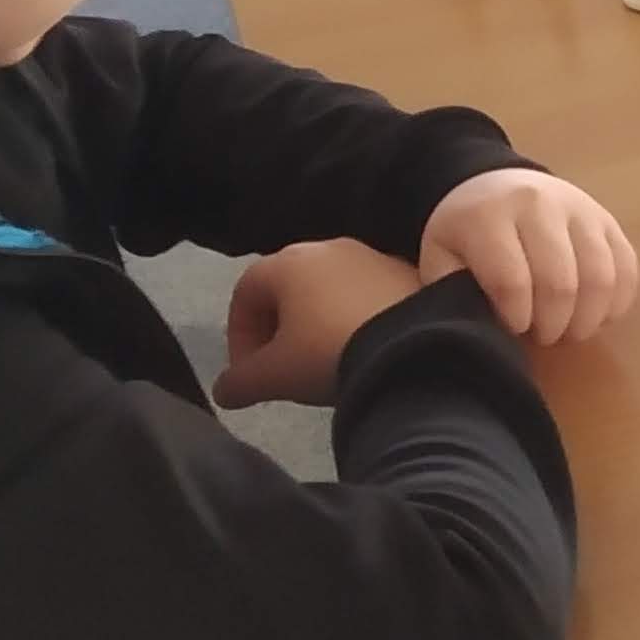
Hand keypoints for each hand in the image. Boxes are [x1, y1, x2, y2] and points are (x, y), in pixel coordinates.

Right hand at [217, 237, 426, 406]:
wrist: (418, 348)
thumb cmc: (330, 352)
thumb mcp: (276, 376)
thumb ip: (240, 381)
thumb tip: (222, 391)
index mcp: (289, 262)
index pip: (245, 291)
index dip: (238, 334)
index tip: (248, 372)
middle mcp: (330, 247)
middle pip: (288, 286)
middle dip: (277, 329)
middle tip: (282, 369)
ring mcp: (374, 256)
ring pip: (329, 290)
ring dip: (317, 324)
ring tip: (324, 364)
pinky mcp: (409, 273)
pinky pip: (367, 295)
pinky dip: (355, 320)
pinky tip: (364, 351)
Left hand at [417, 167, 639, 345]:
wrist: (493, 181)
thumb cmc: (465, 231)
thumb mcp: (440, 255)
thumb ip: (452, 289)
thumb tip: (486, 326)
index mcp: (489, 216)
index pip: (511, 280)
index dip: (515, 319)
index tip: (512, 330)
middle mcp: (539, 206)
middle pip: (560, 282)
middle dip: (552, 325)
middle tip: (541, 337)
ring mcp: (580, 209)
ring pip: (600, 276)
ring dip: (587, 319)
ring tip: (568, 331)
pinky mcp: (607, 219)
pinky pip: (627, 266)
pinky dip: (617, 301)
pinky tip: (596, 316)